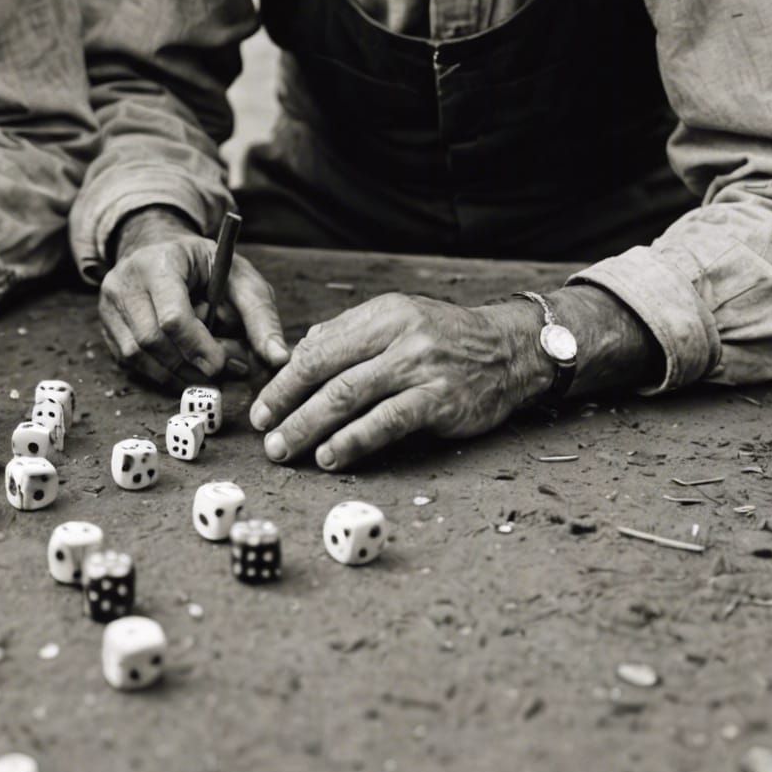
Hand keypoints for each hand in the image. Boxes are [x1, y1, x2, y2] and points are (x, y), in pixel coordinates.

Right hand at [98, 209, 289, 389]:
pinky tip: (185, 363)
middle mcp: (125, 280)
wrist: (159, 248)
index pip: (172, 317)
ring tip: (207, 365)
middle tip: (224, 369)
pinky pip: (130, 362)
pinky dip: (161, 371)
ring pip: (137, 356)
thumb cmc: (205, 265)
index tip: (224, 364)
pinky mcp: (105, 324)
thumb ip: (260, 316)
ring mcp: (109, 303)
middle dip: (191, 363)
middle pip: (152, 341)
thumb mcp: (239, 277)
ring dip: (177, 372)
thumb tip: (279, 359)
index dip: (199, 348)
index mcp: (159, 261)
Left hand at [250, 293, 546, 469]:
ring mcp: (419, 366)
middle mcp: (397, 335)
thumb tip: (298, 354)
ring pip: (349, 396)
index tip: (261, 408)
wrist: (510, 348)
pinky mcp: (439, 399)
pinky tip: (331, 456)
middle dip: (287, 406)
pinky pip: (387, 422)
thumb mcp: (396, 319)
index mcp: (380, 314)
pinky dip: (353, 441)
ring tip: (285, 450)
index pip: (318, 348)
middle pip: (326, 372)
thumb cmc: (445, 337)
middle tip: (264, 434)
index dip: (283, 381)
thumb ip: (349, 335)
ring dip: (310, 426)